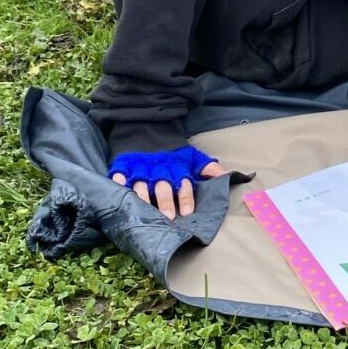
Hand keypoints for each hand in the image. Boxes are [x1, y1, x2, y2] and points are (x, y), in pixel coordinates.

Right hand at [110, 148, 226, 219]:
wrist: (150, 130)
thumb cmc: (173, 154)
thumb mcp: (192, 158)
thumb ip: (208, 168)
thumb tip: (228, 176)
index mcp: (176, 168)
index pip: (183, 183)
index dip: (186, 197)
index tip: (189, 212)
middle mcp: (158, 170)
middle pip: (162, 187)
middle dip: (166, 202)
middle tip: (168, 218)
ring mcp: (139, 169)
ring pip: (140, 186)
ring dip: (143, 200)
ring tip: (145, 214)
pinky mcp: (123, 167)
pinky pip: (119, 175)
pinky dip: (119, 183)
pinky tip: (120, 191)